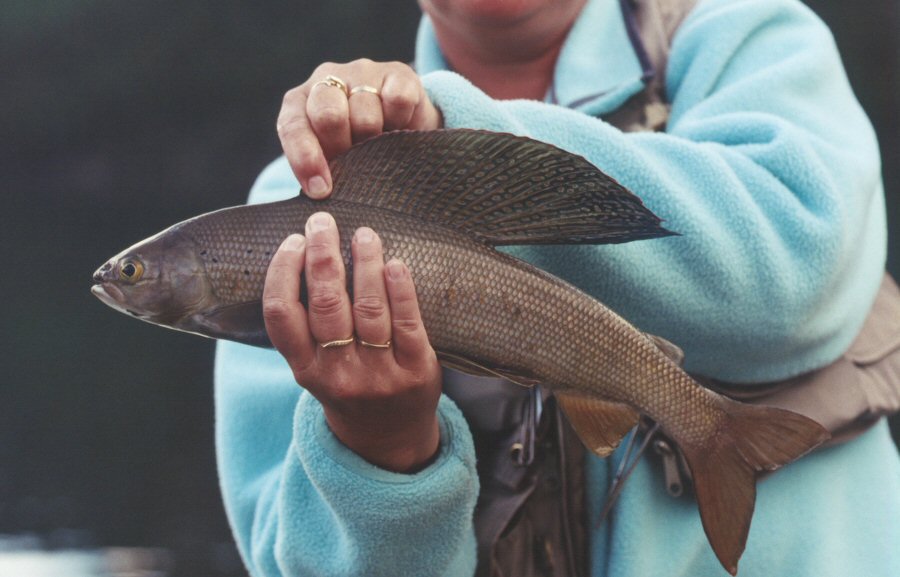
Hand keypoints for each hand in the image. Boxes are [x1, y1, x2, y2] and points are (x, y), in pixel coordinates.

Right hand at [262, 211, 441, 472]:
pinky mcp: (415, 370)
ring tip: (364, 234)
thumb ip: (306, 326)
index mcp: (305, 369)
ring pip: (369, 309)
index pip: (281, 315)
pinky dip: (400, 289)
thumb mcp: (315, 368)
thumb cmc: (347, 385)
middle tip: (323, 221)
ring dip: (365, 264)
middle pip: (326, 305)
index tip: (293, 241)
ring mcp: (378, 374)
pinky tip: (394, 264)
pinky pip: (407, 322)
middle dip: (322, 256)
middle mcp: (338, 373)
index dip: (283, 273)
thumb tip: (304, 254)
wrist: (389, 437)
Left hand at [276, 59, 442, 197]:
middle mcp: (327, 79)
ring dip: (376, 141)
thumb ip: (320, 169)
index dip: (306, 160)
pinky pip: (397, 100)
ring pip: (366, 115)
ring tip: (381, 146)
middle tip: (357, 163)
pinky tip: (400, 128)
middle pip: (328, 115)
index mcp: (300, 102)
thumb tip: (322, 192)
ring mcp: (362, 72)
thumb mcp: (332, 160)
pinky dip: (401, 121)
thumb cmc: (358, 150)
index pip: (293, 127)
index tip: (321, 190)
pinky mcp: (398, 73)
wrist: (405, 131)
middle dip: (343, 147)